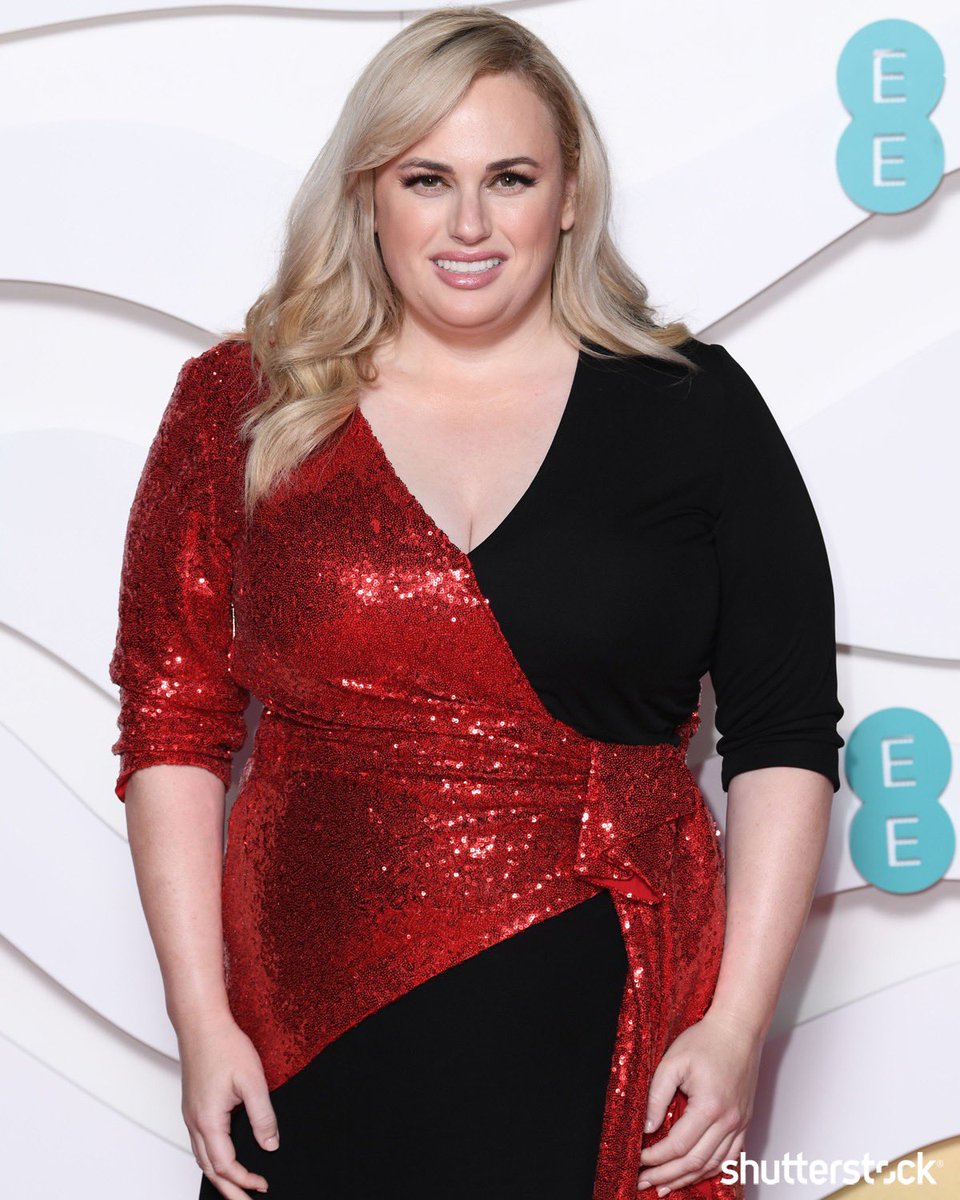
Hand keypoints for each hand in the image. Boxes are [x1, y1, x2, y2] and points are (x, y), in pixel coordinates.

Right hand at [178, 1010, 278, 1196]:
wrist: (202, 1023)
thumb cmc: (224, 1045)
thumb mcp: (253, 1081)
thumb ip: (263, 1116)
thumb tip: (270, 1144)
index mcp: (208, 1120)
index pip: (225, 1165)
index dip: (244, 1180)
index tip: (263, 1185)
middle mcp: (194, 1121)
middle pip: (208, 1169)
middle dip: (228, 1189)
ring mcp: (190, 1113)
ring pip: (201, 1157)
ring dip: (218, 1175)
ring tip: (237, 1186)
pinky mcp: (193, 1105)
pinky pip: (199, 1141)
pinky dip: (212, 1157)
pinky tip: (225, 1154)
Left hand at [636, 1009, 761, 1194]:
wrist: (738, 1029)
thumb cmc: (707, 1040)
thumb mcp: (672, 1062)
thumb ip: (657, 1096)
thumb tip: (647, 1128)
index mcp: (710, 1106)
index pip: (678, 1146)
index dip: (655, 1157)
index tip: (638, 1160)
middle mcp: (729, 1120)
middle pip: (695, 1162)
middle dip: (666, 1175)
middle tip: (644, 1182)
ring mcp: (740, 1123)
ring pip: (713, 1165)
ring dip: (688, 1178)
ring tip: (665, 1185)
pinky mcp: (744, 1121)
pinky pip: (730, 1157)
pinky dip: (710, 1170)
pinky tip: (695, 1174)